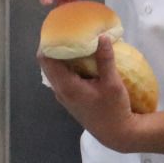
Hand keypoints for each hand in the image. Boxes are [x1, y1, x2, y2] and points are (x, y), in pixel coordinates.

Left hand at [37, 37, 139, 152]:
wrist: (118, 134)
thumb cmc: (114, 110)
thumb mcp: (113, 83)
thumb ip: (105, 60)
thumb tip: (102, 36)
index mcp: (66, 86)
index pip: (45, 59)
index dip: (47, 42)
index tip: (56, 28)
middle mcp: (60, 90)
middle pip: (47, 63)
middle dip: (54, 46)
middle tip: (66, 31)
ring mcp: (64, 96)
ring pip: (54, 71)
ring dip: (60, 56)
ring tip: (73, 41)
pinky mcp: (70, 98)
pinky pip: (62, 77)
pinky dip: (66, 65)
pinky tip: (80, 58)